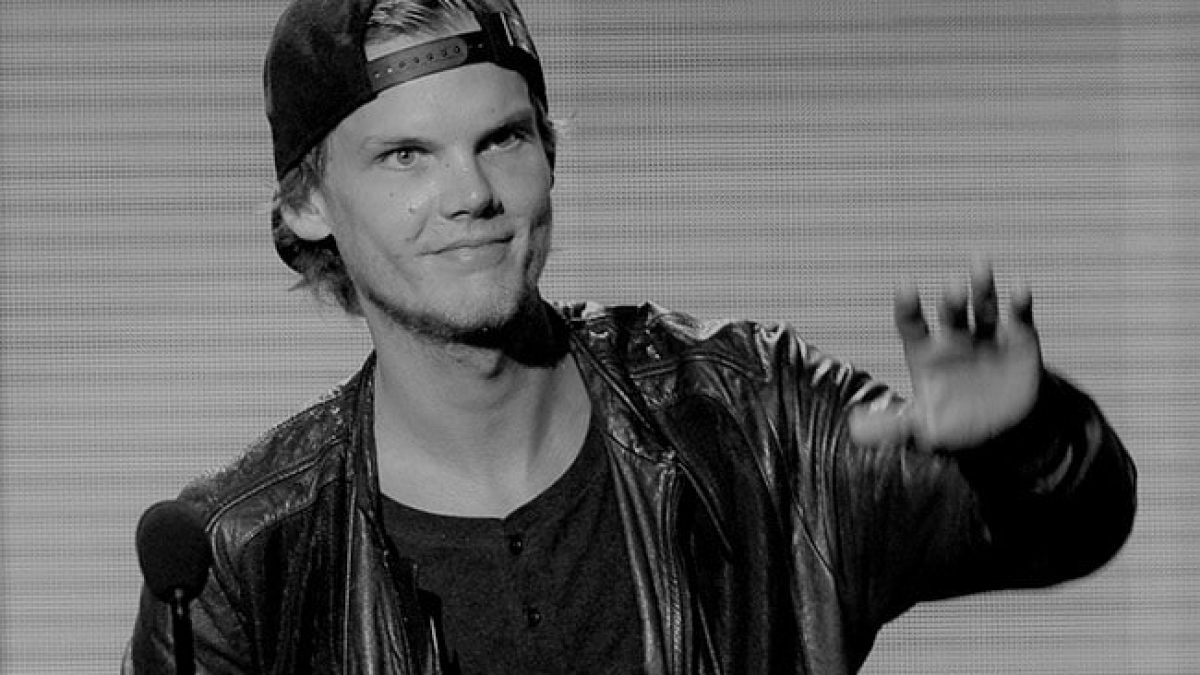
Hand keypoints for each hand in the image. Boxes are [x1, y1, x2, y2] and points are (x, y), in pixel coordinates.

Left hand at [849, 261, 1043, 451]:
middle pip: (951, 312)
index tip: (905, 284)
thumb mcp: (922, 427)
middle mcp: (955, 338)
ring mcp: (987, 335)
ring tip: (981, 266)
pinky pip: (1019, 317)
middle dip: (952, 300)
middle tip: (952, 287)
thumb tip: (854, 428)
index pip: (912, 323)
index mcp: (927, 352)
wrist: (1004, 430)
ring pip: (983, 305)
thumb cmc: (956, 424)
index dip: (908, 306)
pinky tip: (1018, 286)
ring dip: (983, 287)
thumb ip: (890, 425)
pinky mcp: (1019, 340)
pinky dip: (1019, 301)